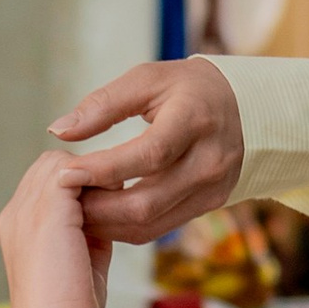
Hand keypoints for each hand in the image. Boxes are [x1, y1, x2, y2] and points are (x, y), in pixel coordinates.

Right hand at [0, 150, 111, 307]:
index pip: (45, 181)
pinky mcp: (48, 212)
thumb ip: (88, 232)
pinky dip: (99, 179)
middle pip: (51, 164)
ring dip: (93, 176)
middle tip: (114, 203)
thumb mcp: (79, 262)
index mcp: (17, 226)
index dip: (78, 188)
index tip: (106, 210)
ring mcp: (27, 210)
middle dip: (85, 175)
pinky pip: (74, 170)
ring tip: (116, 205)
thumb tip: (109, 211)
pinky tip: (117, 205)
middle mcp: (15, 213)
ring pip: (61, 161)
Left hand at [49, 60, 243, 246]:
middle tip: (62, 199)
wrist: (249, 110)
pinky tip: (101, 214)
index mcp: (194, 121)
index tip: (65, 173)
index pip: (148, 154)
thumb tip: (58, 130)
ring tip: (76, 208)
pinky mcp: (208, 206)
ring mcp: (211, 190)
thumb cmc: (189, 89)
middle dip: (98, 206)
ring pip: (150, 224)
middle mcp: (208, 162)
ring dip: (106, 223)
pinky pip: (159, 228)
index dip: (104, 169)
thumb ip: (103, 104)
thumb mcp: (149, 79)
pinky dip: (124, 226)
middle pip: (146, 202)